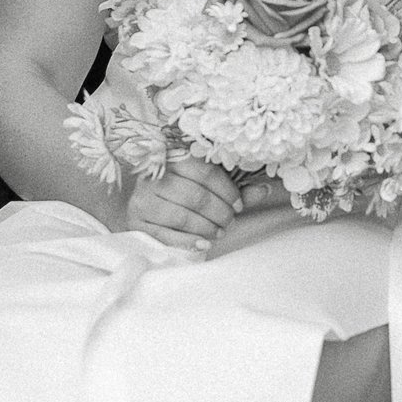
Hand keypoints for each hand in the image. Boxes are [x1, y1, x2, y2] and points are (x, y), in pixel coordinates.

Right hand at [121, 152, 263, 251]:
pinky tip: (203, 243)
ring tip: (219, 232)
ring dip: (206, 227)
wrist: (146, 213)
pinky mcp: (135, 221)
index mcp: (172, 158)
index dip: (227, 190)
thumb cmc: (183, 198)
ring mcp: (142, 199)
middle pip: (194, 195)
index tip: (238, 205)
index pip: (204, 171)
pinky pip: (165, 234)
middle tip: (229, 221)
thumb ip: (235, 190)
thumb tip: (266, 189)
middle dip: (219, 212)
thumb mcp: (210, 190)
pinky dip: (188, 241)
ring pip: (181, 215)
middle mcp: (153, 176)